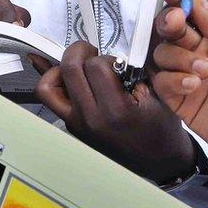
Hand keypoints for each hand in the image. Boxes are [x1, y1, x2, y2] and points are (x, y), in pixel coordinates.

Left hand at [36, 41, 195, 184]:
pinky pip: (51, 99)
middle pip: (68, 69)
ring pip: (47, 86)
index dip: (106, 57)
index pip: (95, 65)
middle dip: (80, 52)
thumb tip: (108, 47)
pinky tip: (68, 78)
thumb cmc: (160, 126)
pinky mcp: (71, 128)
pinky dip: (56, 83)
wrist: (159, 160)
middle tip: (93, 54)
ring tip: (79, 69)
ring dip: (60, 70)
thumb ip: (134, 68)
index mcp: (115, 110)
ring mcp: (77, 125)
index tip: (116, 64)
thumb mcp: (157, 92)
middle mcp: (91, 119)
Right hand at [150, 0, 207, 205]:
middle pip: (169, 31)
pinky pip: (162, 84)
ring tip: (205, 69)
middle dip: (168, 21)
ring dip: (178, 56)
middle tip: (177, 22)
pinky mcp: (181, 104)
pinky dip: (173, 79)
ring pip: (162, 55)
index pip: (192, 13)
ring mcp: (188, 79)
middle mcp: (199, 54)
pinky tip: (194, 84)